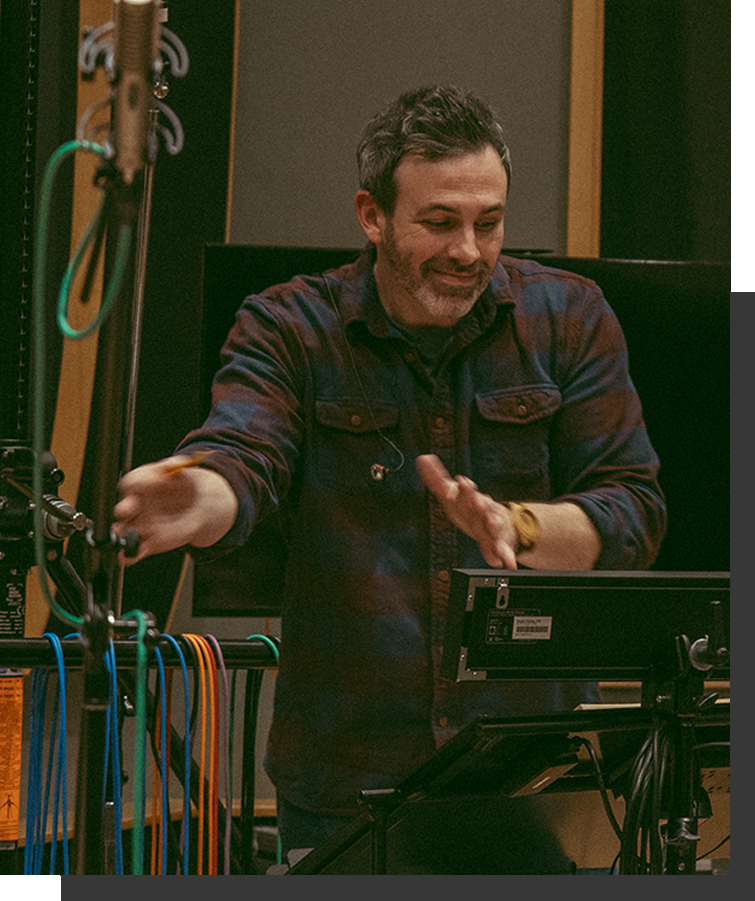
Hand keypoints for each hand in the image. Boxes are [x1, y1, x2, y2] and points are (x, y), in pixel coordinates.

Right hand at [113, 456, 237, 564]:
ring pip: (123, 532)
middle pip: (122, 509)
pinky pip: (133, 552)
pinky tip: (130, 555)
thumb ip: (175, 466)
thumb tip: (175, 463)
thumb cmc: (182, 486)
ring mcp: (140, 525)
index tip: (142, 483)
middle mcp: (136, 506)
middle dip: (123, 509)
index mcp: (141, 486)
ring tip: (131, 536)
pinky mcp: (149, 543)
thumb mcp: (181, 471)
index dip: (133, 484)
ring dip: (122, 536)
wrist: (197, 506)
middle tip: (126, 509)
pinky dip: (129, 556)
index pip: (130, 483)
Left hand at [416, 454, 517, 568]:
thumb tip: (422, 458)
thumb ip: (436, 479)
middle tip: (477, 500)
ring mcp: (493, 527)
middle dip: (479, 502)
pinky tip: (509, 563)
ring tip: (491, 524)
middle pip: (481, 505)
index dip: (464, 487)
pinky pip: (504, 552)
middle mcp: (484, 510)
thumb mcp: (451, 494)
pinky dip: (507, 557)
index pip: (466, 491)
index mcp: (471, 499)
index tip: (460, 481)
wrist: (501, 523)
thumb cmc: (471, 508)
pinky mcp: (500, 544)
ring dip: (493, 524)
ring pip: (494, 525)